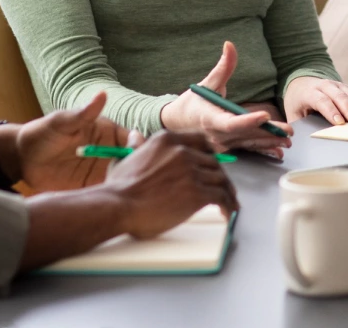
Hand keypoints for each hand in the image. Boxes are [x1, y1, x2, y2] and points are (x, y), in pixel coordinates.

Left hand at [16, 91, 129, 191]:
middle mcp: (109, 153)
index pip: (133, 140)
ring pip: (124, 181)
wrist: (22, 158)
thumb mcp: (62, 122)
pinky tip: (110, 204)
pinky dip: (112, 200)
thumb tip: (102, 95)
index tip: (136, 155)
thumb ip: (83, 114)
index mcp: (108, 134)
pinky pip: (107, 196)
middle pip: (134, 163)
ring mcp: (101, 172)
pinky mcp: (91, 188)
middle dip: (139, 171)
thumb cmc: (43, 133)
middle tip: (132, 179)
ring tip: (123, 194)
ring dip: (127, 188)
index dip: (140, 147)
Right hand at [104, 130, 239, 238]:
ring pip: (220, 179)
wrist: (117, 206)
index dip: (210, 154)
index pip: (201, 141)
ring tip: (229, 203)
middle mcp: (183, 151)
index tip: (213, 165)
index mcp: (168, 139)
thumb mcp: (128, 158)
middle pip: (213, 162)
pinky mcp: (197, 193)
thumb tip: (135, 135)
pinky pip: (221, 197)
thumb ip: (138, 147)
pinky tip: (228, 212)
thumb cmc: (119, 187)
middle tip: (222, 189)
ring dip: (227, 192)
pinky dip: (228, 205)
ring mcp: (192, 171)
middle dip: (219, 176)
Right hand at [159, 40, 292, 158]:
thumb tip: (229, 44)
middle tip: (287, 131)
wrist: (176, 125)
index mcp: (210, 119)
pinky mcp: (228, 148)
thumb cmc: (192, 103)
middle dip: (268, 133)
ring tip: (287, 141)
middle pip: (246, 135)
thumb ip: (222, 67)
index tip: (265, 116)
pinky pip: (247, 150)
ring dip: (269, 143)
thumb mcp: (206, 84)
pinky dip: (263, 151)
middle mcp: (217, 136)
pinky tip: (278, 152)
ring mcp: (222, 145)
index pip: (231, 123)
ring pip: (249, 144)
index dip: (248, 121)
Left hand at [284, 76, 347, 124]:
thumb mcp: (292, 113)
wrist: (301, 83)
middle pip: (339, 96)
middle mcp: (324, 85)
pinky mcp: (345, 87)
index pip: (322, 101)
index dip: (331, 111)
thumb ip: (297, 124)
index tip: (339, 123)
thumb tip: (301, 138)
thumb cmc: (297, 102)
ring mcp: (336, 84)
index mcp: (309, 92)